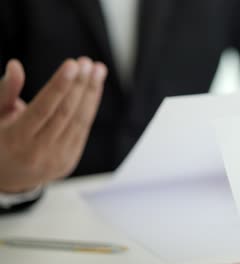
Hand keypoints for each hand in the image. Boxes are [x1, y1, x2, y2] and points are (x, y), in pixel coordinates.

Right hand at [0, 58, 106, 192]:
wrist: (6, 178)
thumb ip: (5, 92)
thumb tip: (15, 66)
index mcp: (15, 141)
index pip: (43, 109)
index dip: (60, 86)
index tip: (73, 64)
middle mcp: (38, 152)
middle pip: (65, 113)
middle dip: (79, 85)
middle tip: (88, 62)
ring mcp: (57, 159)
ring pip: (79, 121)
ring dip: (91, 93)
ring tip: (98, 70)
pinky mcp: (69, 161)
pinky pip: (82, 129)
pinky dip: (90, 107)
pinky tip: (94, 89)